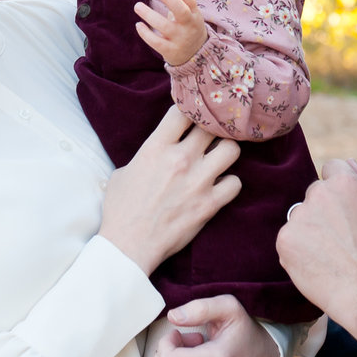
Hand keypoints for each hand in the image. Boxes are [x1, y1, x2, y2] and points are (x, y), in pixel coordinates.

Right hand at [100, 107, 240, 274]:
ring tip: (219, 158)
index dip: (190, 110)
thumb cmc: (121, 210)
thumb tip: (159, 150)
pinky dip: (230, 184)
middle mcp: (180, 159)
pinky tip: (220, 187)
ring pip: (231, 149)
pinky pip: (235, 183)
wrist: (128, 246)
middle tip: (212, 135)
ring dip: (227, 151)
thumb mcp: (124, 171)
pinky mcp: (209, 204)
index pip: (183, 110)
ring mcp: (198, 181)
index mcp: (156, 147)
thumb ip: (147, 155)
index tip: (192, 116)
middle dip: (213, 128)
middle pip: (212, 125)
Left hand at [135, 0, 208, 65]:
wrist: (195, 55)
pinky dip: (145, 33)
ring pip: (164, 26)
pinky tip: (138, 25)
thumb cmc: (186, 27)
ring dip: (149, 15)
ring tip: (137, 6)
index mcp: (194, 14)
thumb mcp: (185, 12)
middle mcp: (189, 26)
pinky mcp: (171, 51)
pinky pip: (156, 42)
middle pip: (181, 10)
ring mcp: (180, 39)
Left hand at [276, 159, 356, 343]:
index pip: (331, 168)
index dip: (339, 190)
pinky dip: (299, 249)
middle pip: (315, 194)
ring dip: (310, 229)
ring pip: (300, 217)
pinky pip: (289, 238)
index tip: (345, 210)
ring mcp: (298, 216)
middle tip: (341, 237)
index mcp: (344, 182)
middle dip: (324, 210)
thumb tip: (347, 161)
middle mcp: (318, 193)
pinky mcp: (284, 239)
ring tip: (330, 253)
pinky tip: (317, 262)